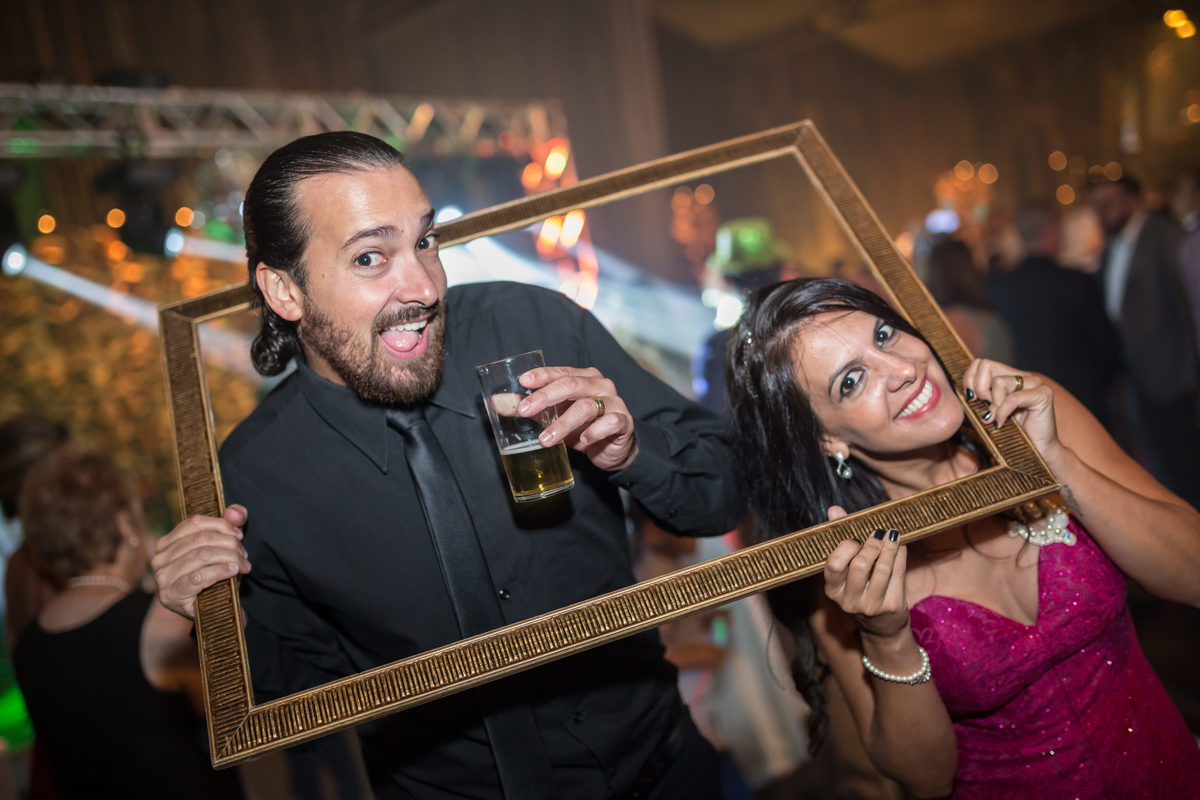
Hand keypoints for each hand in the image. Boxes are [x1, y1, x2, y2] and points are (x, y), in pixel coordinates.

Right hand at [151, 504, 250, 619]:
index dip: (221, 525)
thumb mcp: (225, 546)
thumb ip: (231, 524)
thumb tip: (235, 513)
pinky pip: (198, 576)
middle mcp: (160, 558)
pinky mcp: (171, 595)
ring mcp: (162, 578)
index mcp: (167, 543)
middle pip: (201, 540)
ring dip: (229, 557)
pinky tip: (234, 571)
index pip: (195, 523)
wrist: (216, 610)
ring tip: (243, 564)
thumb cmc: (218, 575)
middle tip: (244, 554)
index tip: (239, 535)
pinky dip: (220, 571)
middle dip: (229, 544)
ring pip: (202, 555)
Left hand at [516, 365, 637, 470]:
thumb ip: (531, 408)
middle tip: (524, 411)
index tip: (522, 382)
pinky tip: (583, 440)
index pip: (560, 372)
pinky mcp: (624, 422)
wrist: (614, 450)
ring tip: (545, 440)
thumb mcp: (555, 418)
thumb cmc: (582, 429)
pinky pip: (609, 423)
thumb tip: (498, 403)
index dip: (541, 375)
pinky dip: (593, 432)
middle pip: (570, 384)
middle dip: (544, 397)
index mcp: (583, 378)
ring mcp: (614, 402)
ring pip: (586, 406)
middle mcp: (600, 385)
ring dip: (562, 423)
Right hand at [823, 505, 909, 639]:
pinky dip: (900, 555)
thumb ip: (840, 538)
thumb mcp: (847, 570)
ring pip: (882, 568)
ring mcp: (871, 605)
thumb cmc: (861, 589)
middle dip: (871, 544)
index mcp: (832, 590)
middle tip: (878, 533)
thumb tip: (834, 510)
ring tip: (892, 534)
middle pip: (860, 564)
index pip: (834, 564)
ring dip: (890, 546)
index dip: (845, 547)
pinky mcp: (892, 606)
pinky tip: (900, 547)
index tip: (854, 538)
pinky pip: (898, 574)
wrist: (882, 628)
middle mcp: (848, 601)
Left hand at [961, 359, 1060, 457]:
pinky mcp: (1043, 394)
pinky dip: (1002, 413)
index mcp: (1010, 377)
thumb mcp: (989, 411)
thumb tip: (965, 392)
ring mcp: (1035, 383)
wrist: (1036, 452)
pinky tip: (1002, 423)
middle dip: (979, 388)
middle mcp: (1023, 376)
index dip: (970, 379)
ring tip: (996, 419)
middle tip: (984, 407)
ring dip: (993, 404)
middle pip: (986, 365)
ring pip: (999, 382)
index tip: (971, 399)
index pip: (981, 363)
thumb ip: (980, 398)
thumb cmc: (1011, 434)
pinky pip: (1012, 399)